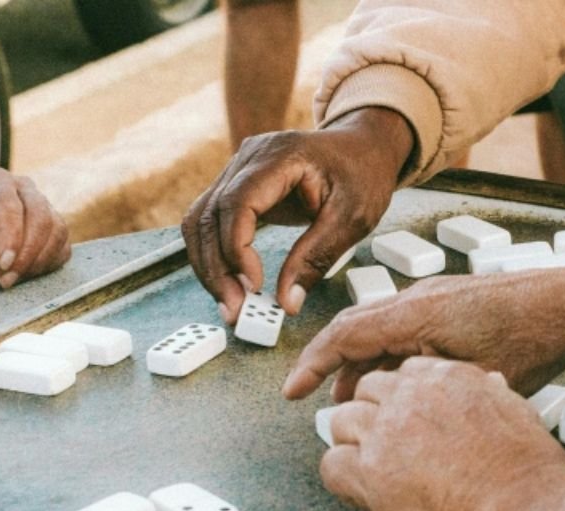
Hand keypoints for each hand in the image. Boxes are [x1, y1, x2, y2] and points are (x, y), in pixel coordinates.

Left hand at [0, 169, 70, 288]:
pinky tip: (26, 275)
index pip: (11, 207)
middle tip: (5, 279)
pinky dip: (48, 264)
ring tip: (11, 279)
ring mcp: (42, 206)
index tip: (2, 265)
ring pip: (57, 232)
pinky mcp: (52, 226)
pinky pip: (62, 246)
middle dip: (27, 255)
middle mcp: (24, 189)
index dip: (11, 237)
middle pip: (41, 218)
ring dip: (38, 262)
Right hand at [182, 107, 413, 320]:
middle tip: (235, 310)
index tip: (253, 286)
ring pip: (201, 221)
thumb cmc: (362, 175)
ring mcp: (238, 170)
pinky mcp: (236, 186)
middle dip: (217, 268)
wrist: (363, 147)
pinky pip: (211, 222)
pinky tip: (229, 283)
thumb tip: (287, 303)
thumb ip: (316, 258)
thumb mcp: (352, 218)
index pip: (237, 202)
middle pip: (210, 214)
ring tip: (230, 303)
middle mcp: (249, 157)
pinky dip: (214, 255)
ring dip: (209, 266)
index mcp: (281, 156)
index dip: (236, 248)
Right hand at [282, 261, 564, 401]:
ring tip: (356, 406)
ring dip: (363, 366)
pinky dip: (390, 358)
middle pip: (354, 330)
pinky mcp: (452, 304)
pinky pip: (404, 329)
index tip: (293, 392)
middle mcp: (418, 299)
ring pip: (380, 332)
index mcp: (414, 313)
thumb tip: (385, 412)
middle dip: (330, 368)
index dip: (312, 365)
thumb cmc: (533, 338)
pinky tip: (400, 388)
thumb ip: (421, 389)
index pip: (343, 335)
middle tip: (315, 402)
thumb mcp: (468, 376)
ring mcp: (435, 299)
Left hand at [322, 358, 564, 510]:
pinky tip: (359, 493)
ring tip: (368, 471)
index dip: (401, 401)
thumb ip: (492, 397)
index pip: (403, 375)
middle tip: (382, 447)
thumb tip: (490, 387)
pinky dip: (342, 482)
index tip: (403, 419)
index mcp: (448, 379)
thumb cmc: (529, 476)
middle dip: (371, 418)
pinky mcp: (371, 471)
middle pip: (366, 393)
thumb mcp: (518, 412)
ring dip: (352, 446)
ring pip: (342, 423)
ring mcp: (387, 432)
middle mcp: (412, 397)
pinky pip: (332, 466)